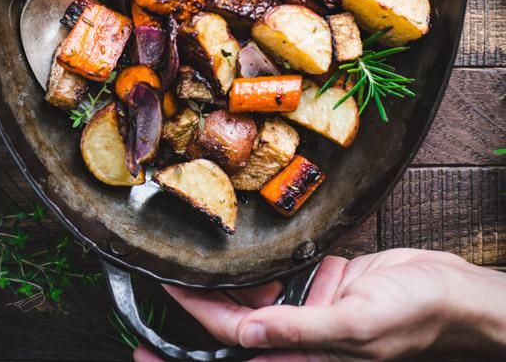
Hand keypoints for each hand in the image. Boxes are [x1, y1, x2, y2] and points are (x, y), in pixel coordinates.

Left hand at [133, 249, 505, 360]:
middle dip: (191, 310)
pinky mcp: (319, 281)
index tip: (155, 318)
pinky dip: (251, 265)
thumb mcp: (357, 327)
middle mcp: (295, 334)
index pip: (231, 342)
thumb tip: (248, 334)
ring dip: (217, 283)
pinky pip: (275, 274)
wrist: (449, 291)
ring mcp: (306, 307)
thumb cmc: (413, 316)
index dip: (191, 328)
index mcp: (301, 355)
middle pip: (230, 324)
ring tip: (179, 260)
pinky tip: (230, 250)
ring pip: (248, 297)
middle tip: (153, 284)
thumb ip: (301, 331)